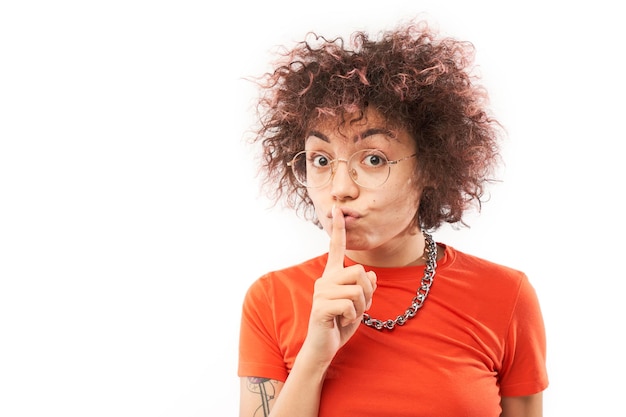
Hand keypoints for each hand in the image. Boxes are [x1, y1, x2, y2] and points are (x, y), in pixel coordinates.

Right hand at [301, 205, 376, 363]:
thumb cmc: (340, 323)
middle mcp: (325, 280)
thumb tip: (372, 275)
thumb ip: (366, 288)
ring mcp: (321, 292)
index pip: (336, 248)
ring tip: (348, 316)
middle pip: (360, 272)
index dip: (338, 229)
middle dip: (367, 293)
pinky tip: (342, 322)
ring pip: (357, 289)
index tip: (337, 208)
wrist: (324, 346)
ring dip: (361, 307)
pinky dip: (353, 317)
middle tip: (357, 308)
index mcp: (332, 275)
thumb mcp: (359, 304)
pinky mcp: (321, 306)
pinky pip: (350, 305)